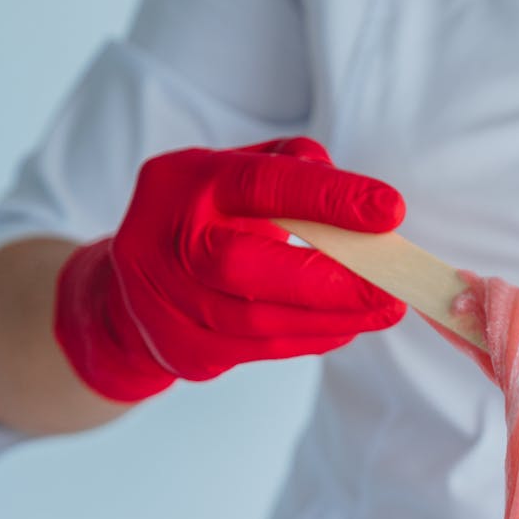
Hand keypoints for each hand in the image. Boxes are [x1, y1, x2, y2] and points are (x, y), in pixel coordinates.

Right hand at [54, 137, 405, 401]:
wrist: (128, 292)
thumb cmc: (203, 219)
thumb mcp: (233, 171)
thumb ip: (293, 168)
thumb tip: (355, 202)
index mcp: (184, 182)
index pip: (261, 185)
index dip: (329, 197)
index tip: (390, 210)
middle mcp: (164, 241)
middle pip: (245, 266)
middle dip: (328, 279)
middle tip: (389, 284)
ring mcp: (167, 303)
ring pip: (258, 320)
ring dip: (333, 318)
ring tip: (385, 308)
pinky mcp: (184, 351)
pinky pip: (261, 351)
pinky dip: (313, 339)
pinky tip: (348, 327)